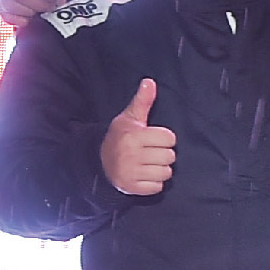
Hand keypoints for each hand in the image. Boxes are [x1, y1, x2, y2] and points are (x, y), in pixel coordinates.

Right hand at [100, 79, 175, 196]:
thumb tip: (150, 81)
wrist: (100, 161)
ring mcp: (131, 173)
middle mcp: (131, 155)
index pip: (169, 139)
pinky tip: (144, 175)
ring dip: (161, 169)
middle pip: (170, 157)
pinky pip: (158, 187)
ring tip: (148, 163)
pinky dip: (154, 183)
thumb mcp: (129, 118)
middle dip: (163, 154)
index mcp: (133, 136)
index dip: (164, 138)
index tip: (153, 139)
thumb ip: (142, 101)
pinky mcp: (132, 188)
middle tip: (150, 152)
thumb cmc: (120, 137)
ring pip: (166, 173)